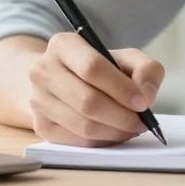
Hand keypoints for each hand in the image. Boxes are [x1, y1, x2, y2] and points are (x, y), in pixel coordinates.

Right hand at [28, 32, 164, 146]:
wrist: (62, 80)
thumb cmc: (99, 69)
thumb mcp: (125, 58)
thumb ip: (145, 69)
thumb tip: (146, 95)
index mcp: (63, 45)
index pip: (92, 67)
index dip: (121, 88)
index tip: (143, 102)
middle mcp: (43, 70)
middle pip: (87, 101)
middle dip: (121, 116)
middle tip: (142, 122)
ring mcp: (38, 100)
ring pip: (83, 125)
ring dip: (115, 132)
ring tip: (131, 128)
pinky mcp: (40, 126)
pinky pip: (78, 141)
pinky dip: (103, 141)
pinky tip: (114, 133)